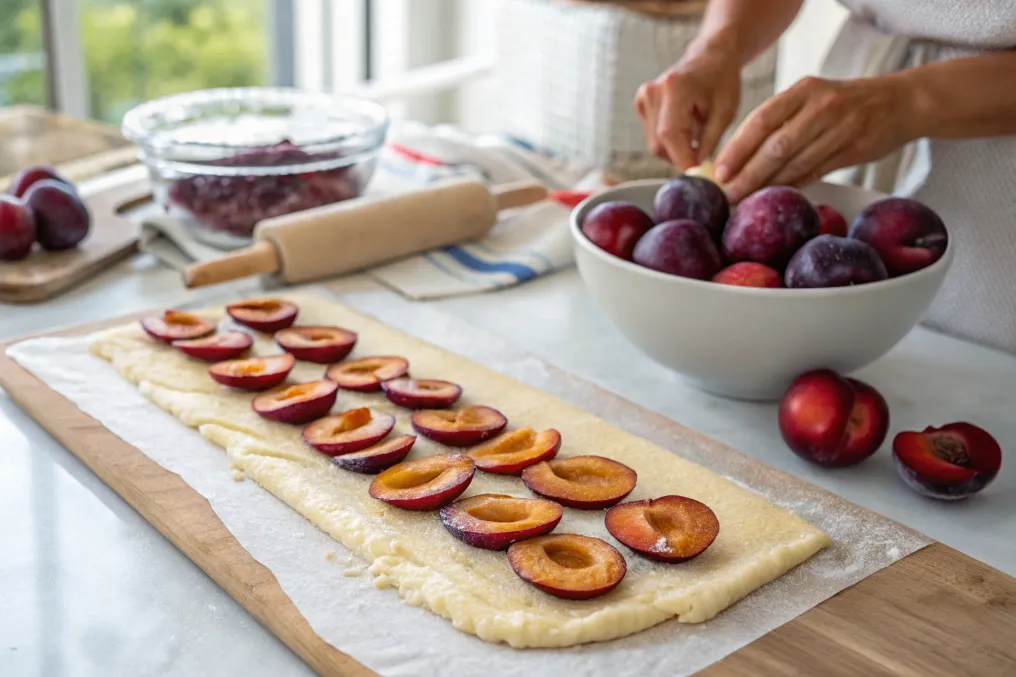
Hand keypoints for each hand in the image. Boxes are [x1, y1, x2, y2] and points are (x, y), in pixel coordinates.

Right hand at [635, 44, 741, 170]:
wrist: (710, 58)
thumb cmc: (722, 82)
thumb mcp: (725, 112)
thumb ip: (709, 142)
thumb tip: (697, 169)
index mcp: (674, 88)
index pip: (670, 135)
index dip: (682, 159)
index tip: (698, 175)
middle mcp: (653, 91)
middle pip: (659, 143)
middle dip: (680, 156)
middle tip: (702, 156)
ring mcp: (644, 96)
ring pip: (654, 143)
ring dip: (674, 148)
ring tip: (695, 133)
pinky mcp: (641, 102)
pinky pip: (651, 134)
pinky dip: (668, 139)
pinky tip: (683, 125)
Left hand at [714, 76, 913, 201]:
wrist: (901, 101)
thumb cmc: (845, 104)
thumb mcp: (812, 99)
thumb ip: (781, 122)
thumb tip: (739, 158)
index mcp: (804, 90)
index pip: (761, 120)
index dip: (737, 148)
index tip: (718, 172)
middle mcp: (822, 105)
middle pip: (776, 146)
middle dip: (747, 174)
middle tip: (727, 194)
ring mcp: (841, 127)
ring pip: (795, 163)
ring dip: (767, 186)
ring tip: (745, 200)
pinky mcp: (854, 148)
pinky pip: (815, 172)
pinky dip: (793, 186)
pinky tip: (775, 197)